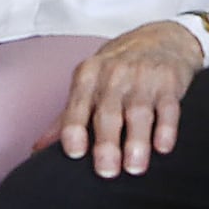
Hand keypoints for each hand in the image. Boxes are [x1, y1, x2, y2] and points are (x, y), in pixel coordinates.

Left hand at [41, 20, 203, 178]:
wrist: (162, 38)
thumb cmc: (118, 69)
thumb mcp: (89, 83)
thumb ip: (66, 117)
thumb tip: (38, 149)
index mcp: (88, 75)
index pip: (77, 104)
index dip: (74, 127)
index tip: (75, 153)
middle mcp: (114, 74)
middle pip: (108, 111)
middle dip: (107, 142)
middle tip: (107, 171)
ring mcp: (144, 76)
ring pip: (138, 111)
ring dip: (137, 141)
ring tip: (134, 167)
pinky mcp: (170, 81)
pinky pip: (168, 107)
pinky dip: (166, 128)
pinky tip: (163, 147)